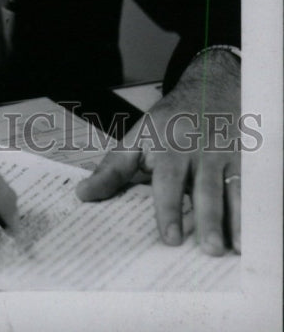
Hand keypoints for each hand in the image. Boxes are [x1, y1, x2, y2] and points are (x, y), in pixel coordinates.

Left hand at [76, 49, 240, 254]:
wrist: (210, 86)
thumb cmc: (170, 120)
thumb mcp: (138, 136)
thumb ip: (113, 168)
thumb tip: (83, 195)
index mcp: (165, 143)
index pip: (165, 178)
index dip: (167, 208)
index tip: (170, 237)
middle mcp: (195, 148)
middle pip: (201, 186)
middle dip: (204, 217)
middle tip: (205, 248)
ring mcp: (222, 153)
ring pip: (228, 188)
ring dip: (230, 218)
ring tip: (228, 248)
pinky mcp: (243, 158)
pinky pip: (248, 186)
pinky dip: (249, 211)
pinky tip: (251, 235)